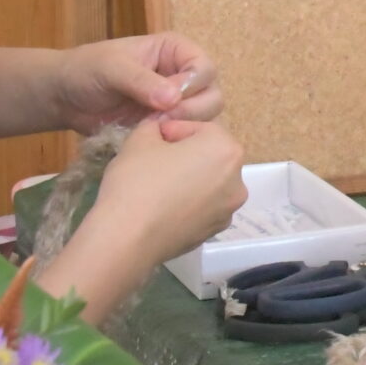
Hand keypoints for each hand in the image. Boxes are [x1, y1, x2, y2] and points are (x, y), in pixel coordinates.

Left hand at [53, 35, 223, 133]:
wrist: (65, 98)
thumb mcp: (110, 68)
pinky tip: (154, 142)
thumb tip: (172, 99)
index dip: (192, 86)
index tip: (166, 100)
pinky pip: (186, 137)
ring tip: (154, 130)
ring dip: (184, 129)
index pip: (205, 68)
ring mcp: (177, 105)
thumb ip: (140, 81)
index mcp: (175, 51)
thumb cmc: (86, 71)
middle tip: (161, 121)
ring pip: (205, 120)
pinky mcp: (168, 127)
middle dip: (191, 111)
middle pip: (212, 96)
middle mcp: (183, 76)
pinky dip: (175, 142)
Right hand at [92, 115, 249, 262]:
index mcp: (226, 149)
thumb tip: (160, 130)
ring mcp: (228, 210)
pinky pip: (202, 208)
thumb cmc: (137, 180)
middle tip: (153, 161)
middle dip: (184, 154)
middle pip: (208, 156)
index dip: (172, 131)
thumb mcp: (140, 139)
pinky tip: (163, 208)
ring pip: (208, 183)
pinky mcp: (214, 232)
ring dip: (188, 179)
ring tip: (157, 186)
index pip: (199, 128)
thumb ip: (155, 126)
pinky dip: (188, 204)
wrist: (128, 238)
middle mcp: (237, 180)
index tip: (151, 141)